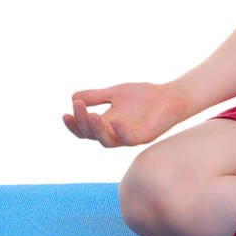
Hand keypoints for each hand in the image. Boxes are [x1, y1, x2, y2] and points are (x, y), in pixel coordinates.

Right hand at [62, 81, 190, 147]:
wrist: (170, 97)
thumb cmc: (143, 96)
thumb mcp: (115, 93)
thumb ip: (96, 96)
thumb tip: (72, 97)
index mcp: (106, 124)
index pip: (84, 130)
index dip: (74, 125)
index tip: (65, 114)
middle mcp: (114, 134)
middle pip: (92, 136)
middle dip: (82, 123)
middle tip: (77, 107)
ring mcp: (128, 137)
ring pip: (107, 141)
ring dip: (97, 130)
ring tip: (91, 115)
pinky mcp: (143, 137)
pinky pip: (128, 139)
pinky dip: (120, 132)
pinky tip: (114, 121)